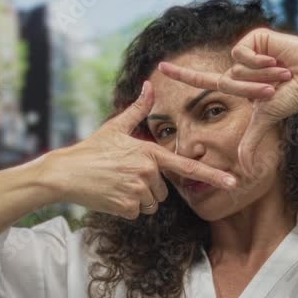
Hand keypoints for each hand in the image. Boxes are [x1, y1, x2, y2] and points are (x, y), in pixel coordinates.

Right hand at [41, 80, 237, 219]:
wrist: (65, 173)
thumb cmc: (91, 150)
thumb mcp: (115, 127)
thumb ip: (138, 109)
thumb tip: (149, 85)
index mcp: (149, 152)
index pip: (186, 166)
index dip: (212, 175)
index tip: (232, 182)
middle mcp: (148, 171)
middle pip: (163, 191)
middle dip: (148, 188)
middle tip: (124, 177)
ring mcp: (138, 191)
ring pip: (151, 204)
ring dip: (137, 199)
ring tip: (117, 186)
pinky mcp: (127, 207)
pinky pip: (137, 213)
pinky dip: (125, 208)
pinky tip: (111, 195)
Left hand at [157, 27, 297, 173]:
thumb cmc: (293, 98)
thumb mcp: (265, 120)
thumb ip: (250, 142)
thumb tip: (244, 171)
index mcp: (236, 83)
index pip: (203, 81)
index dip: (182, 75)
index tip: (159, 68)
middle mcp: (238, 66)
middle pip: (226, 82)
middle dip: (252, 90)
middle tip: (275, 89)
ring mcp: (245, 50)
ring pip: (234, 68)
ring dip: (258, 77)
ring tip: (281, 74)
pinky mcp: (254, 38)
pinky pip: (242, 53)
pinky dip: (258, 61)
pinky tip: (277, 61)